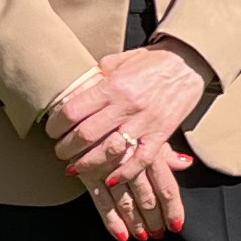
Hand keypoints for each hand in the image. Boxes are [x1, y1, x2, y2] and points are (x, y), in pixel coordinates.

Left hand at [49, 44, 205, 237]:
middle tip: (60, 152)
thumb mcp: (119, 61)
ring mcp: (145, 122)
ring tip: (75, 168)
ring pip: (110, 151)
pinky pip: (141, 160)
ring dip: (88, 164)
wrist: (188, 62)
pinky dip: (124, 173)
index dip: (56, 125)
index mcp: (113, 85)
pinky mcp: (161, 134)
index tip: (51, 130)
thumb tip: (77, 89)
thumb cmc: (152, 61)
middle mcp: (127, 105)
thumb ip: (98, 76)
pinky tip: (110, 179)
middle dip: (67, 148)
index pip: (74, 110)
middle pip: (87, 134)